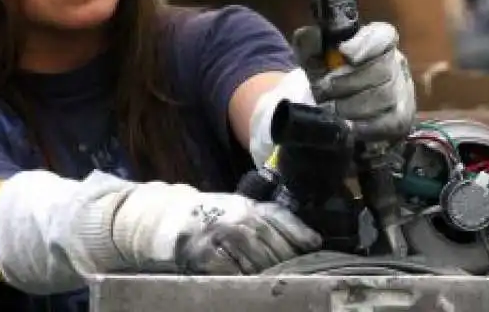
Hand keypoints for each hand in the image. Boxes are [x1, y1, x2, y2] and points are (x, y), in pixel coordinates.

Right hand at [112, 184, 321, 274]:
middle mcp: (237, 217)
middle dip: (287, 259)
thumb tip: (313, 241)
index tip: (315, 247)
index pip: (280, 217)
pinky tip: (252, 284)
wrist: (173, 218)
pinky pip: (231, 270)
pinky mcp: (204, 253)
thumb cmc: (215, 216)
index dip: (299, 233)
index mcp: (249, 205)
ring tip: (281, 282)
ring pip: (255, 258)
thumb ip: (273, 221)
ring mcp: (220, 234)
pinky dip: (243, 278)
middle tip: (301, 274)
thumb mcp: (244, 210)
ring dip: (270, 271)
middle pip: (271, 242)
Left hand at [291, 22, 415, 139]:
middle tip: (323, 90)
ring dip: (351, 105)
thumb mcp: (314, 60)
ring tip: (330, 108)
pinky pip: (386, 122)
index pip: (384, 35)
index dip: (366, 43)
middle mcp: (396, 64)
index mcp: (379, 42)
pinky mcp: (401, 119)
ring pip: (384, 96)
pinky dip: (363, 125)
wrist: (335, 112)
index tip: (344, 52)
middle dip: (347, 82)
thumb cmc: (328, 79)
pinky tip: (346, 125)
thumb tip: (313, 33)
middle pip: (382, 69)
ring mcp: (402, 92)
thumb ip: (309, 43)